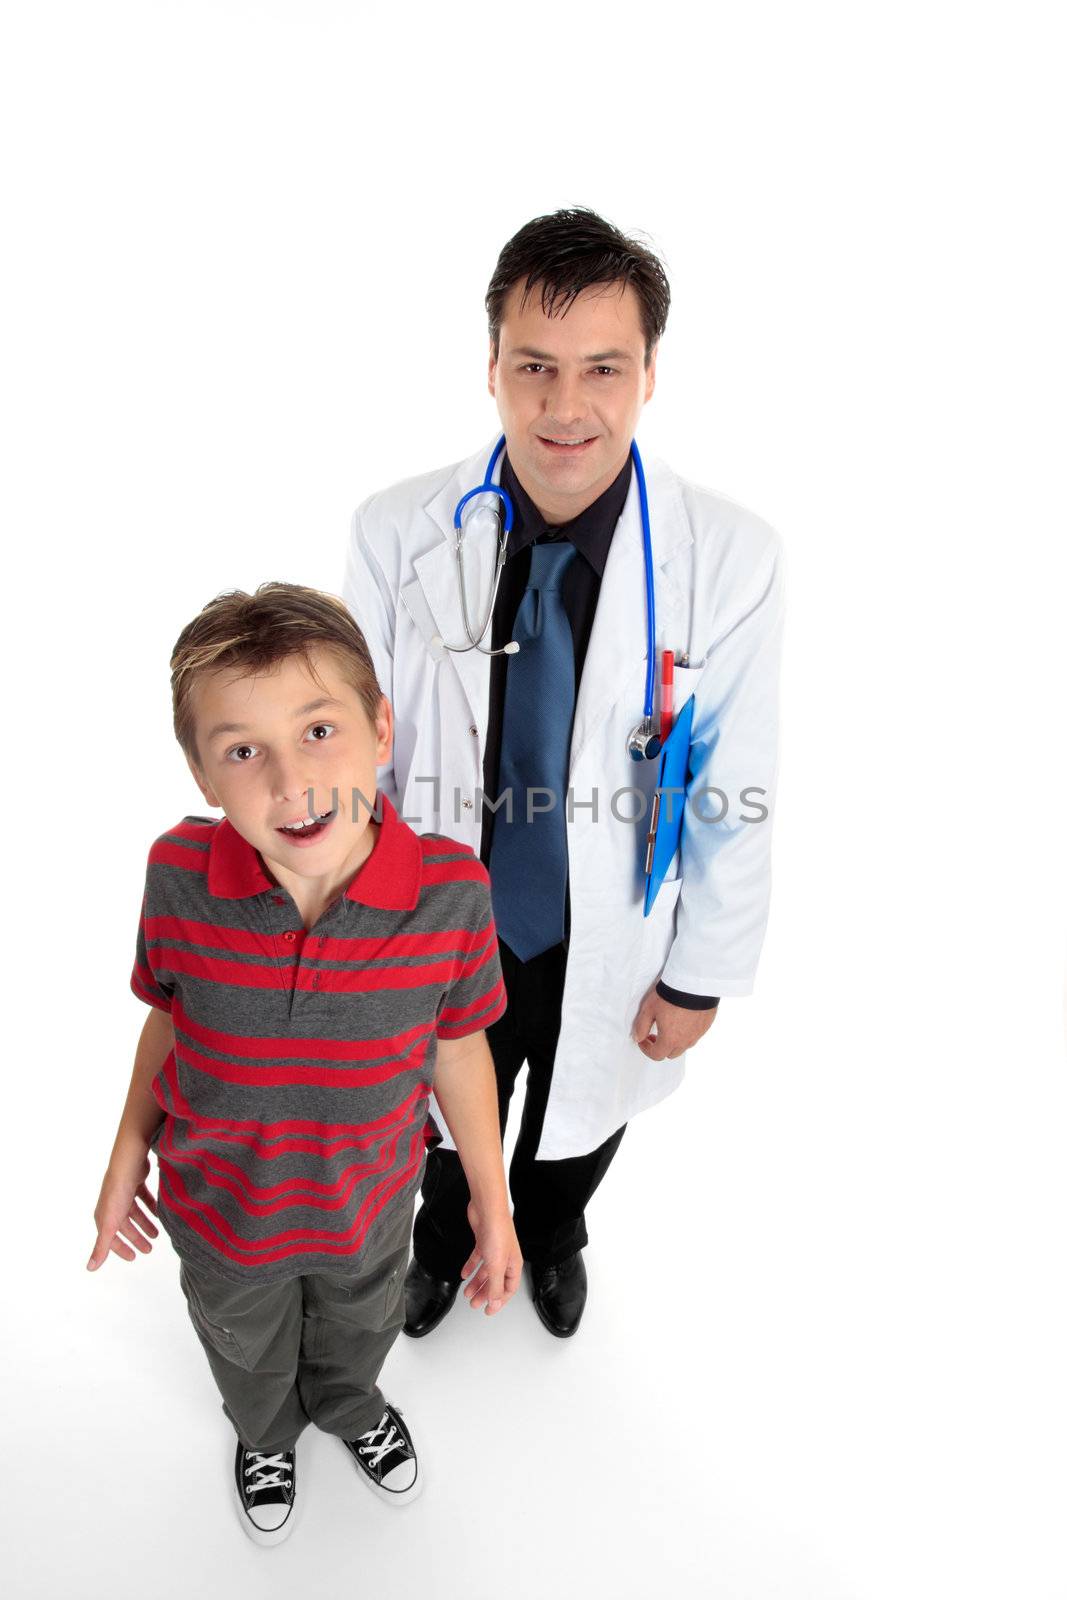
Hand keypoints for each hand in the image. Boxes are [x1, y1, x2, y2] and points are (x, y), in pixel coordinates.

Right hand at [88, 1150, 158, 1268]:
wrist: (128, 1163)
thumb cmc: (117, 1194)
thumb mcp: (110, 1225)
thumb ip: (102, 1246)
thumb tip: (90, 1269)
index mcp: (104, 1216)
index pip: (111, 1238)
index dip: (121, 1249)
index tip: (134, 1257)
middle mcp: (112, 1205)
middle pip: (125, 1226)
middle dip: (136, 1238)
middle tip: (150, 1249)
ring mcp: (124, 1193)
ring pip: (135, 1213)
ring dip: (145, 1223)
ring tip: (157, 1233)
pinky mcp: (135, 1182)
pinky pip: (143, 1197)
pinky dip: (151, 1206)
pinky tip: (159, 1212)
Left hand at [460, 1200, 521, 1314]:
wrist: (488, 1209)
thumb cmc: (497, 1233)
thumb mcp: (496, 1266)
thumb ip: (495, 1286)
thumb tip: (495, 1304)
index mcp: (513, 1265)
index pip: (508, 1289)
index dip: (499, 1301)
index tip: (489, 1310)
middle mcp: (505, 1258)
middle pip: (496, 1281)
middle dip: (485, 1294)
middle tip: (474, 1303)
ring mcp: (494, 1250)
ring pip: (486, 1272)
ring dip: (477, 1282)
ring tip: (467, 1293)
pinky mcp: (483, 1242)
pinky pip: (477, 1259)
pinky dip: (471, 1267)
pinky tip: (464, 1274)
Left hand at [630, 981, 718, 1060]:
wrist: (693, 983)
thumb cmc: (670, 995)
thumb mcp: (649, 1009)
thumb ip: (641, 1026)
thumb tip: (638, 1038)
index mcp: (670, 1039)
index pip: (656, 1055)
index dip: (646, 1049)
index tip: (643, 1039)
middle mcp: (685, 1041)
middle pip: (671, 1053)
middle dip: (661, 1047)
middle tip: (655, 1033)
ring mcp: (697, 1034)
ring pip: (684, 1046)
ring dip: (675, 1041)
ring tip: (669, 1026)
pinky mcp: (706, 1026)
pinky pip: (695, 1035)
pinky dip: (687, 1032)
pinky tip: (683, 1019)